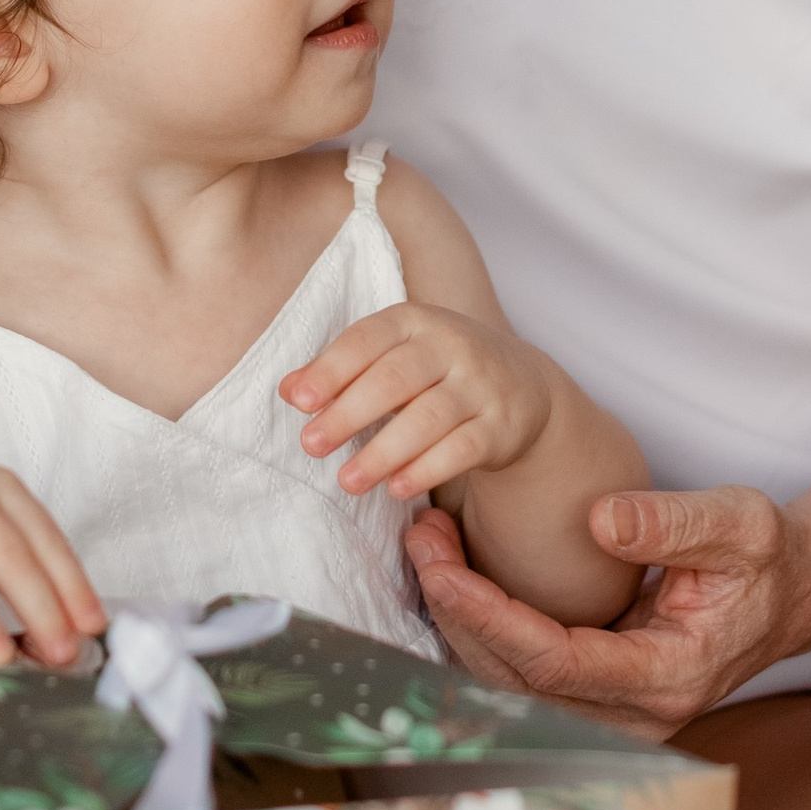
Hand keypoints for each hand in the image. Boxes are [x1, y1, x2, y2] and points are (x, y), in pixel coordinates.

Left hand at [280, 303, 551, 501]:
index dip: (332, 369)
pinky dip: (427, 470)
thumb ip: (342, 370)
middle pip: (395, 379)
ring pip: (428, 418)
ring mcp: (479, 386)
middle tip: (311, 445)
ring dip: (383, 452)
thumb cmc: (438, 369)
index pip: (367, 339)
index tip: (298, 400)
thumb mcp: (394, 356)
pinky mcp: (500, 426)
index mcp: (415, 322)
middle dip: (349, 413)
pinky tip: (396, 488)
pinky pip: (462, 449)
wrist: (522, 385)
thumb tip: (288, 389)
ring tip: (347, 480)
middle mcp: (450, 347)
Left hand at [403, 482, 810, 741]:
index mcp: (669, 679)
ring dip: (458, 618)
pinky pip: (519, 675)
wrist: (791, 593)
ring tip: (429, 544)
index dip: (490, 617)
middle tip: (422, 537)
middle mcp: (636, 715)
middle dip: (457, 611)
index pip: (555, 663)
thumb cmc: (767, 557)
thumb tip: (599, 520)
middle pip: (517, 682)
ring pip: (509, 685)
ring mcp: (614, 716)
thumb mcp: (741, 524)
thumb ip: (675, 523)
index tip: (443, 565)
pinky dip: (479, 627)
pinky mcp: (596, 699)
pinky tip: (455, 571)